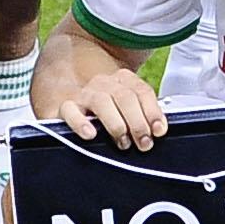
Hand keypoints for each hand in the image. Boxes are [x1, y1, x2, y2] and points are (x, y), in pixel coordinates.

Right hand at [45, 64, 169, 151]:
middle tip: (144, 143)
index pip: (142, 91)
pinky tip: (90, 134)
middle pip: (125, 97)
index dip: (153, 111)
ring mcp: (84, 94)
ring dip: (116, 124)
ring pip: (101, 101)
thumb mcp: (126, 108)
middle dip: (138, 122)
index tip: (159, 131)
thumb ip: (142, 116)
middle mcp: (104, 84)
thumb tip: (158, 131)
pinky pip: (71, 111)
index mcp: (122, 81)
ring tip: (123, 142)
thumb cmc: (106, 110)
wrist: (65, 89)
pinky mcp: (65, 106)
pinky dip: (81, 122)